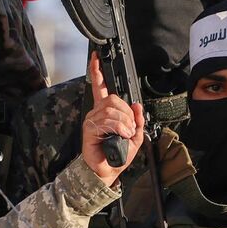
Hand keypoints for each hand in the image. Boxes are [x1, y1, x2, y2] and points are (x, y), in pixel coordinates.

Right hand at [80, 55, 144, 185]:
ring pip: (111, 110)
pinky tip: (120, 135)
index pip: (100, 87)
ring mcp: (91, 120)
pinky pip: (106, 121)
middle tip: (130, 128)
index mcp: (106, 111)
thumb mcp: (135, 137)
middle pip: (112, 98)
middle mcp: (96, 112)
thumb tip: (137, 105)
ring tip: (126, 134)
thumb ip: (138, 121)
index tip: (96, 57)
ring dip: (124, 122)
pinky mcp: (89, 129)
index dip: (98, 71)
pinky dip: (118, 127)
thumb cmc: (118, 155)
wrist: (108, 170)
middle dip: (126, 113)